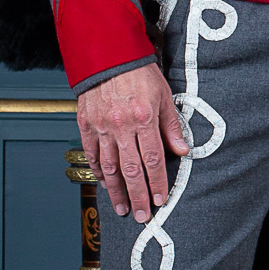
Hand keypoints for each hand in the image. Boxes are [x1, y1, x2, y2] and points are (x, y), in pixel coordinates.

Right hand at [77, 60, 188, 223]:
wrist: (108, 54)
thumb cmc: (138, 73)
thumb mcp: (164, 95)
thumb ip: (172, 126)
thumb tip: (182, 150)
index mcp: (144, 118)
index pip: (153, 159)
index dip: (158, 183)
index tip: (161, 199)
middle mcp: (121, 125)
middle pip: (131, 170)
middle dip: (138, 196)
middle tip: (142, 215)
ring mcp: (101, 126)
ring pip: (109, 166)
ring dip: (116, 191)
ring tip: (123, 207)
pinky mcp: (86, 124)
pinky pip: (91, 153)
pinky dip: (98, 171)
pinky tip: (105, 183)